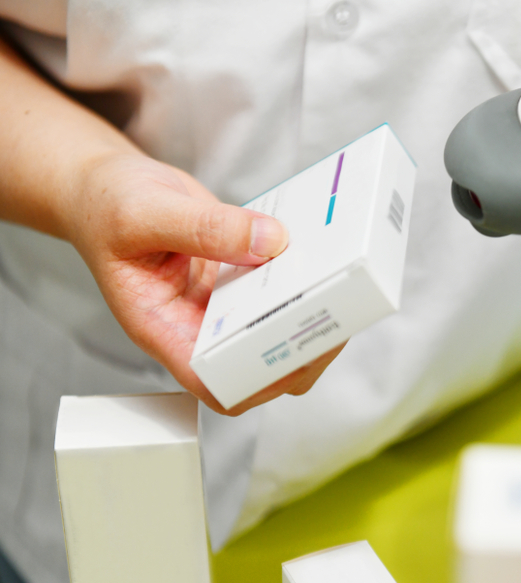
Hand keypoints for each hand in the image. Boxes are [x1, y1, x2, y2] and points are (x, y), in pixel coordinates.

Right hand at [66, 151, 343, 414]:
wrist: (107, 187)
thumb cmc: (107, 207)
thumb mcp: (143, 212)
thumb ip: (202, 228)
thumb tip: (270, 241)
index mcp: (163, 328)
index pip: (215, 382)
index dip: (258, 382)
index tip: (296, 354)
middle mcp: (196, 325)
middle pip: (258, 365)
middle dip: (301, 349)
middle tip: (335, 315)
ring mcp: (222, 305)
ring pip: (276, 329)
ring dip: (309, 313)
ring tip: (337, 282)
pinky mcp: (240, 279)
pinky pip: (279, 290)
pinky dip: (303, 277)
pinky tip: (319, 252)